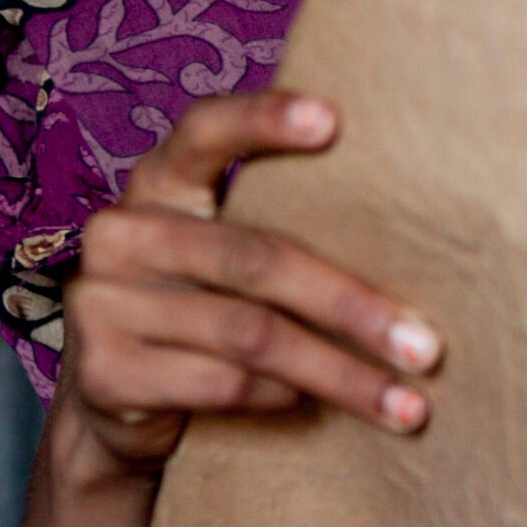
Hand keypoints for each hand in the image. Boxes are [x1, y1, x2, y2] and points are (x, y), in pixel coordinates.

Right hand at [57, 91, 442, 475]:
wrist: (116, 404)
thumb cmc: (205, 307)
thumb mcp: (229, 256)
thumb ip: (284, 228)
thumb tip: (422, 233)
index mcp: (160, 183)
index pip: (205, 130)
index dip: (263, 120)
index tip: (334, 120)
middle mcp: (122, 232)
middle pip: (257, 259)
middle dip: (352, 307)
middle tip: (427, 348)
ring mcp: (100, 302)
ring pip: (250, 334)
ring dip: (340, 375)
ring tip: (407, 405)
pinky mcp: (102, 373)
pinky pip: (221, 383)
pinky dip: (282, 398)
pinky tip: (318, 407)